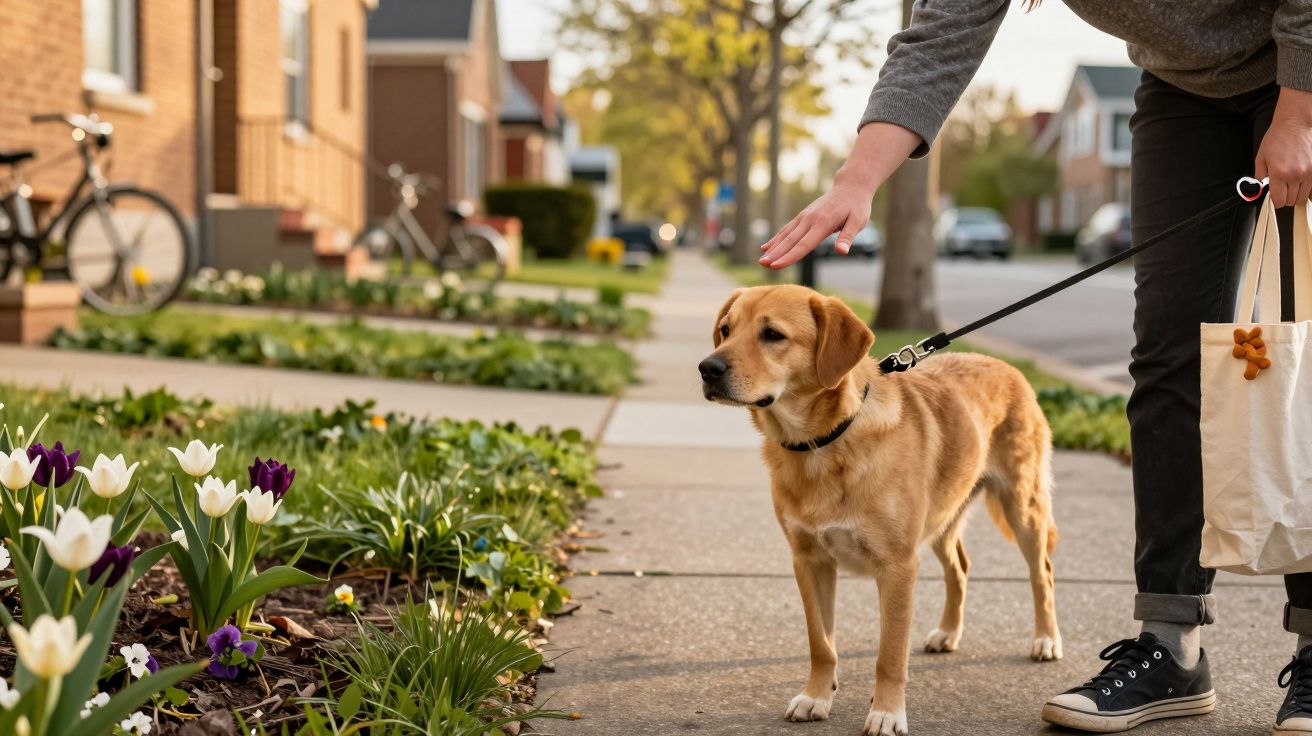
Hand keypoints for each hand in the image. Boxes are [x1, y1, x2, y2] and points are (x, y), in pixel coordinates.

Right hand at [758, 176, 873, 268]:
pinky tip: (766, 247)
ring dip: (773, 248)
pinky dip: (776, 239)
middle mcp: (810, 220)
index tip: (777, 266)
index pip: (804, 245)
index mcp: (823, 224)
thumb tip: (841, 252)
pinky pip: (787, 229)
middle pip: (790, 241)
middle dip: (776, 254)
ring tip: (761, 260)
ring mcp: (804, 217)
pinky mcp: (803, 216)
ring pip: (786, 235)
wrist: (850, 186)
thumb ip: (848, 236)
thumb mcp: (858, 221)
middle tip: (762, 265)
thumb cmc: (857, 206)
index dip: (790, 257)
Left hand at [1256, 87, 1311, 207]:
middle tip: (1282, 189)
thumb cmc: (1278, 137)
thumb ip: (1259, 176)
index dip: (1275, 202)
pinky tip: (1301, 182)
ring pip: (1303, 196)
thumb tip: (1259, 190)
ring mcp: (1309, 172)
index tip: (1274, 198)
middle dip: (1285, 198)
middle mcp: (1296, 175)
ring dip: (1296, 194)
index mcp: (1279, 173)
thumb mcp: (1261, 157)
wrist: (1296, 123)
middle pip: (1292, 200)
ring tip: (1291, 184)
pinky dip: (1307, 189)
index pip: (1279, 200)